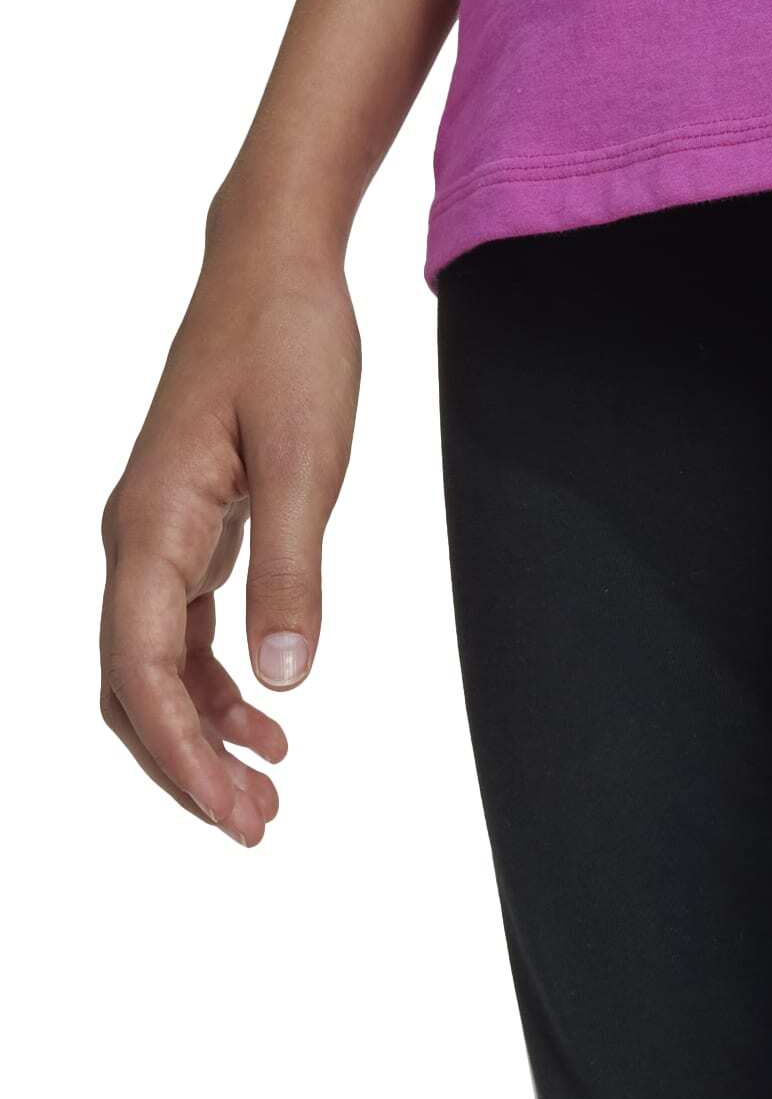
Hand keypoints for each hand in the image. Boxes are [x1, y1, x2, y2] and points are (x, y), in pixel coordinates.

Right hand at [99, 215, 360, 844]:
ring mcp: (156, 536)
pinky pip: (180, 631)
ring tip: (268, 796)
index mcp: (150, 526)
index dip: (180, 754)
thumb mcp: (310, 464)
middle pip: (134, 683)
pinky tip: (267, 724)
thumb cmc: (289, 350)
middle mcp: (135, 537)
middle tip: (257, 828)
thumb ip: (293, 574)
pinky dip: (216, 687)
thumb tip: (284, 678)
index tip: (233, 813)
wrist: (274, 270)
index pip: (140, 669)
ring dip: (203, 736)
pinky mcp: (188, 529)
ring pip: (155, 666)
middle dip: (186, 765)